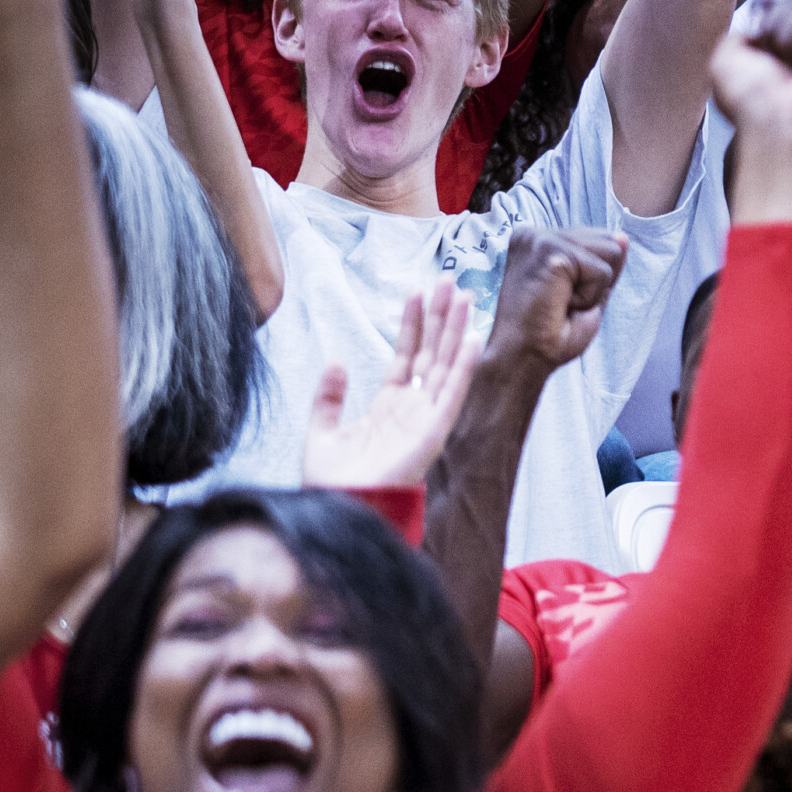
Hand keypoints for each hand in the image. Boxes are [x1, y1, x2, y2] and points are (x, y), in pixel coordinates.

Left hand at [302, 282, 480, 489]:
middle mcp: (410, 411)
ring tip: (465, 297)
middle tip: (451, 282)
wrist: (339, 509)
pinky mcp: (432, 433)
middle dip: (440, 319)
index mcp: (387, 409)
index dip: (412, 325)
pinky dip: (462, 367)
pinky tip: (471, 339)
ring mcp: (424, 421)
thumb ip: (328, 398)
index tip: (417, 293)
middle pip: (431, 355)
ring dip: (456, 331)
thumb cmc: (331, 484)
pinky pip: (451, 394)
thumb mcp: (320, 433)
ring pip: (445, 366)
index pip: (406, 357)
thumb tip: (335, 361)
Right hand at [483, 227, 625, 376]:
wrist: (523, 358)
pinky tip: (559, 305)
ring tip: (560, 304)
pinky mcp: (549, 250)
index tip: (560, 298)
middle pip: (608, 242)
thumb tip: (623, 237)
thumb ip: (603, 264)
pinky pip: (601, 272)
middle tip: (561, 303)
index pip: (598, 240)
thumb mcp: (586, 293)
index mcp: (538, 239)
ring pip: (610, 252)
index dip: (594, 278)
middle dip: (597, 281)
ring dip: (593, 290)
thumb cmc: (548, 333)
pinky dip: (589, 298)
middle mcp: (535, 232)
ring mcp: (540, 238)